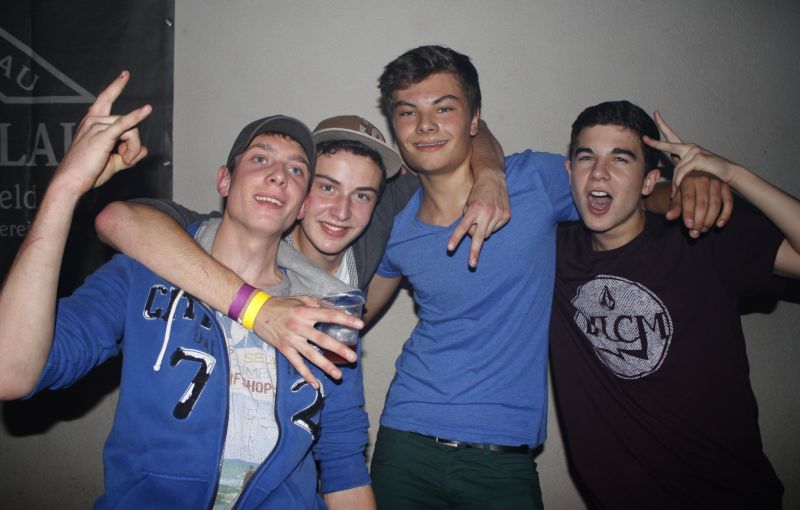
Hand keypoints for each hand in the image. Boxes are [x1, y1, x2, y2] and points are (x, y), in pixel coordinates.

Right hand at [54, 71, 150, 196]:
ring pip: (131, 131)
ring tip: (123, 161)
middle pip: (129, 124)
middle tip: (126, 160)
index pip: (105, 99)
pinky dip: (137, 117)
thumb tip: (144, 149)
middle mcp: (93, 120)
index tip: (125, 75)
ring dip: (131, 149)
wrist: (71, 181)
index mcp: (92, 123)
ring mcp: (97, 126)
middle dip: (132, 144)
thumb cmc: (87, 172)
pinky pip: (125, 124)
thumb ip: (129, 154)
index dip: (116, 86)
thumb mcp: (112, 162)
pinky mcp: (103, 136)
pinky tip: (147, 109)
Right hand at [252, 295, 363, 387]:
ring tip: (339, 375)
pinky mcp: (284, 349)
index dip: (345, 319)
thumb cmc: (282, 304)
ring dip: (326, 366)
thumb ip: (321, 304)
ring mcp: (292, 340)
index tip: (360, 325)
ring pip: (311, 355)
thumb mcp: (302, 298)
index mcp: (306, 311)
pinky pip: (297, 364)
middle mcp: (300, 326)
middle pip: (323, 339)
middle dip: (339, 349)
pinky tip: (316, 384)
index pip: (330, 315)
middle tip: (353, 357)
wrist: (257, 311)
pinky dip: (306, 375)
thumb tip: (339, 310)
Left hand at [448, 170, 510, 267]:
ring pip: (487, 234)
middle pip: (478, 237)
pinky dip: (491, 225)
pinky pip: (495, 228)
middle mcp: (487, 212)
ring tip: (482, 216)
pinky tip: (491, 214)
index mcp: (474, 209)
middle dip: (474, 252)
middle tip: (471, 265)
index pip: (463, 227)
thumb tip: (473, 235)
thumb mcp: (468, 203)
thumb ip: (469, 220)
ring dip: (482, 230)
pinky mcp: (506, 215)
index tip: (450, 248)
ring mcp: (498, 214)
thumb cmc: (476, 192)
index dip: (456, 238)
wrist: (493, 178)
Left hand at [649, 111, 732, 236]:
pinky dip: (678, 182)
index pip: (671, 136)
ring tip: (675, 192)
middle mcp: (689, 147)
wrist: (728, 174)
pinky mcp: (698, 158)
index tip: (656, 113)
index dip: (663, 125)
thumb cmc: (709, 173)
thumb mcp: (691, 172)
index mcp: (686, 149)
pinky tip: (677, 189)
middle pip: (668, 144)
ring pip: (677, 168)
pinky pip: (682, 172)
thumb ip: (680, 171)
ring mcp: (694, 151)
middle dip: (655, 143)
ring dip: (675, 182)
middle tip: (643, 139)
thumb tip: (666, 176)